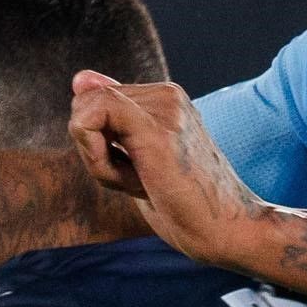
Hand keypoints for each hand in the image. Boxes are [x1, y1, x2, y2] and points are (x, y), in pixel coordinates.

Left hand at [67, 70, 267, 267]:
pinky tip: (125, 178)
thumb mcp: (140, 157)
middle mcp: (167, 94)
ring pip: (85, 110)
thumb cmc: (186, 203)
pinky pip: (92, 115)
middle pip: (85, 105)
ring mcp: (166, 108)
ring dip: (97, 159)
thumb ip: (113, 116)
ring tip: (143, 183)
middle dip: (95, 150)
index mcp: (165, 98)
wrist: (227, 229)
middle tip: (138, 181)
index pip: (94, 102)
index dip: (97, 144)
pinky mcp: (158, 130)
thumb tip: (79, 78)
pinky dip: (94, 154)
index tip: (134, 172)